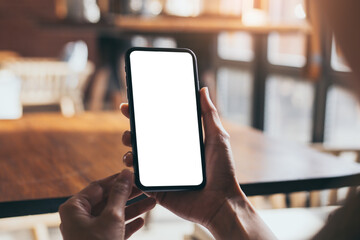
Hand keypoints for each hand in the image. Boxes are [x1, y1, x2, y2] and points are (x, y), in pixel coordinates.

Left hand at [59, 170, 155, 239]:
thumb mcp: (112, 217)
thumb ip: (120, 193)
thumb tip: (125, 174)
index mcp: (75, 208)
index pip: (98, 186)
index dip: (117, 180)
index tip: (133, 174)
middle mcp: (79, 217)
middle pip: (107, 199)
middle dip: (128, 195)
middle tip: (144, 188)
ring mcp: (88, 230)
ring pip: (113, 214)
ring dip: (132, 209)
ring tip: (151, 203)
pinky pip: (114, 227)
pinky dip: (128, 224)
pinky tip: (142, 220)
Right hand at [121, 87, 275, 238]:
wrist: (221, 202)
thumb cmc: (223, 171)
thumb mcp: (217, 137)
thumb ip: (209, 114)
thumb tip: (202, 90)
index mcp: (180, 144)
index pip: (158, 125)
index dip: (145, 113)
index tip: (134, 103)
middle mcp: (168, 156)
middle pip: (144, 139)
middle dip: (132, 126)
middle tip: (128, 115)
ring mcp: (161, 172)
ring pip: (137, 156)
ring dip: (129, 146)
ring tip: (130, 140)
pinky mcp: (156, 188)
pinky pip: (138, 178)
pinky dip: (131, 169)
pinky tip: (131, 160)